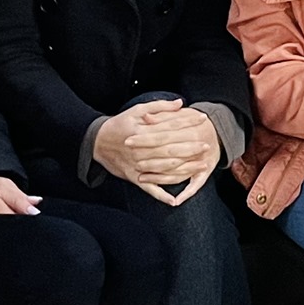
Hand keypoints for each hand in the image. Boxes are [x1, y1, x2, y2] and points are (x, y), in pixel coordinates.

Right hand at [97, 101, 220, 203]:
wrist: (96, 142)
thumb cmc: (119, 124)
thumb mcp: (137, 110)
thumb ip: (159, 106)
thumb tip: (180, 103)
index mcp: (142, 132)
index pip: (169, 127)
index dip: (187, 123)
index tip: (202, 119)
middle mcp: (140, 150)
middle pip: (169, 149)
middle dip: (190, 148)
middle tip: (206, 145)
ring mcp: (137, 166)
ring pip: (164, 169)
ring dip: (184, 169)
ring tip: (202, 166)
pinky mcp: (133, 177)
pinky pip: (149, 188)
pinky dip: (161, 195)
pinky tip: (175, 200)